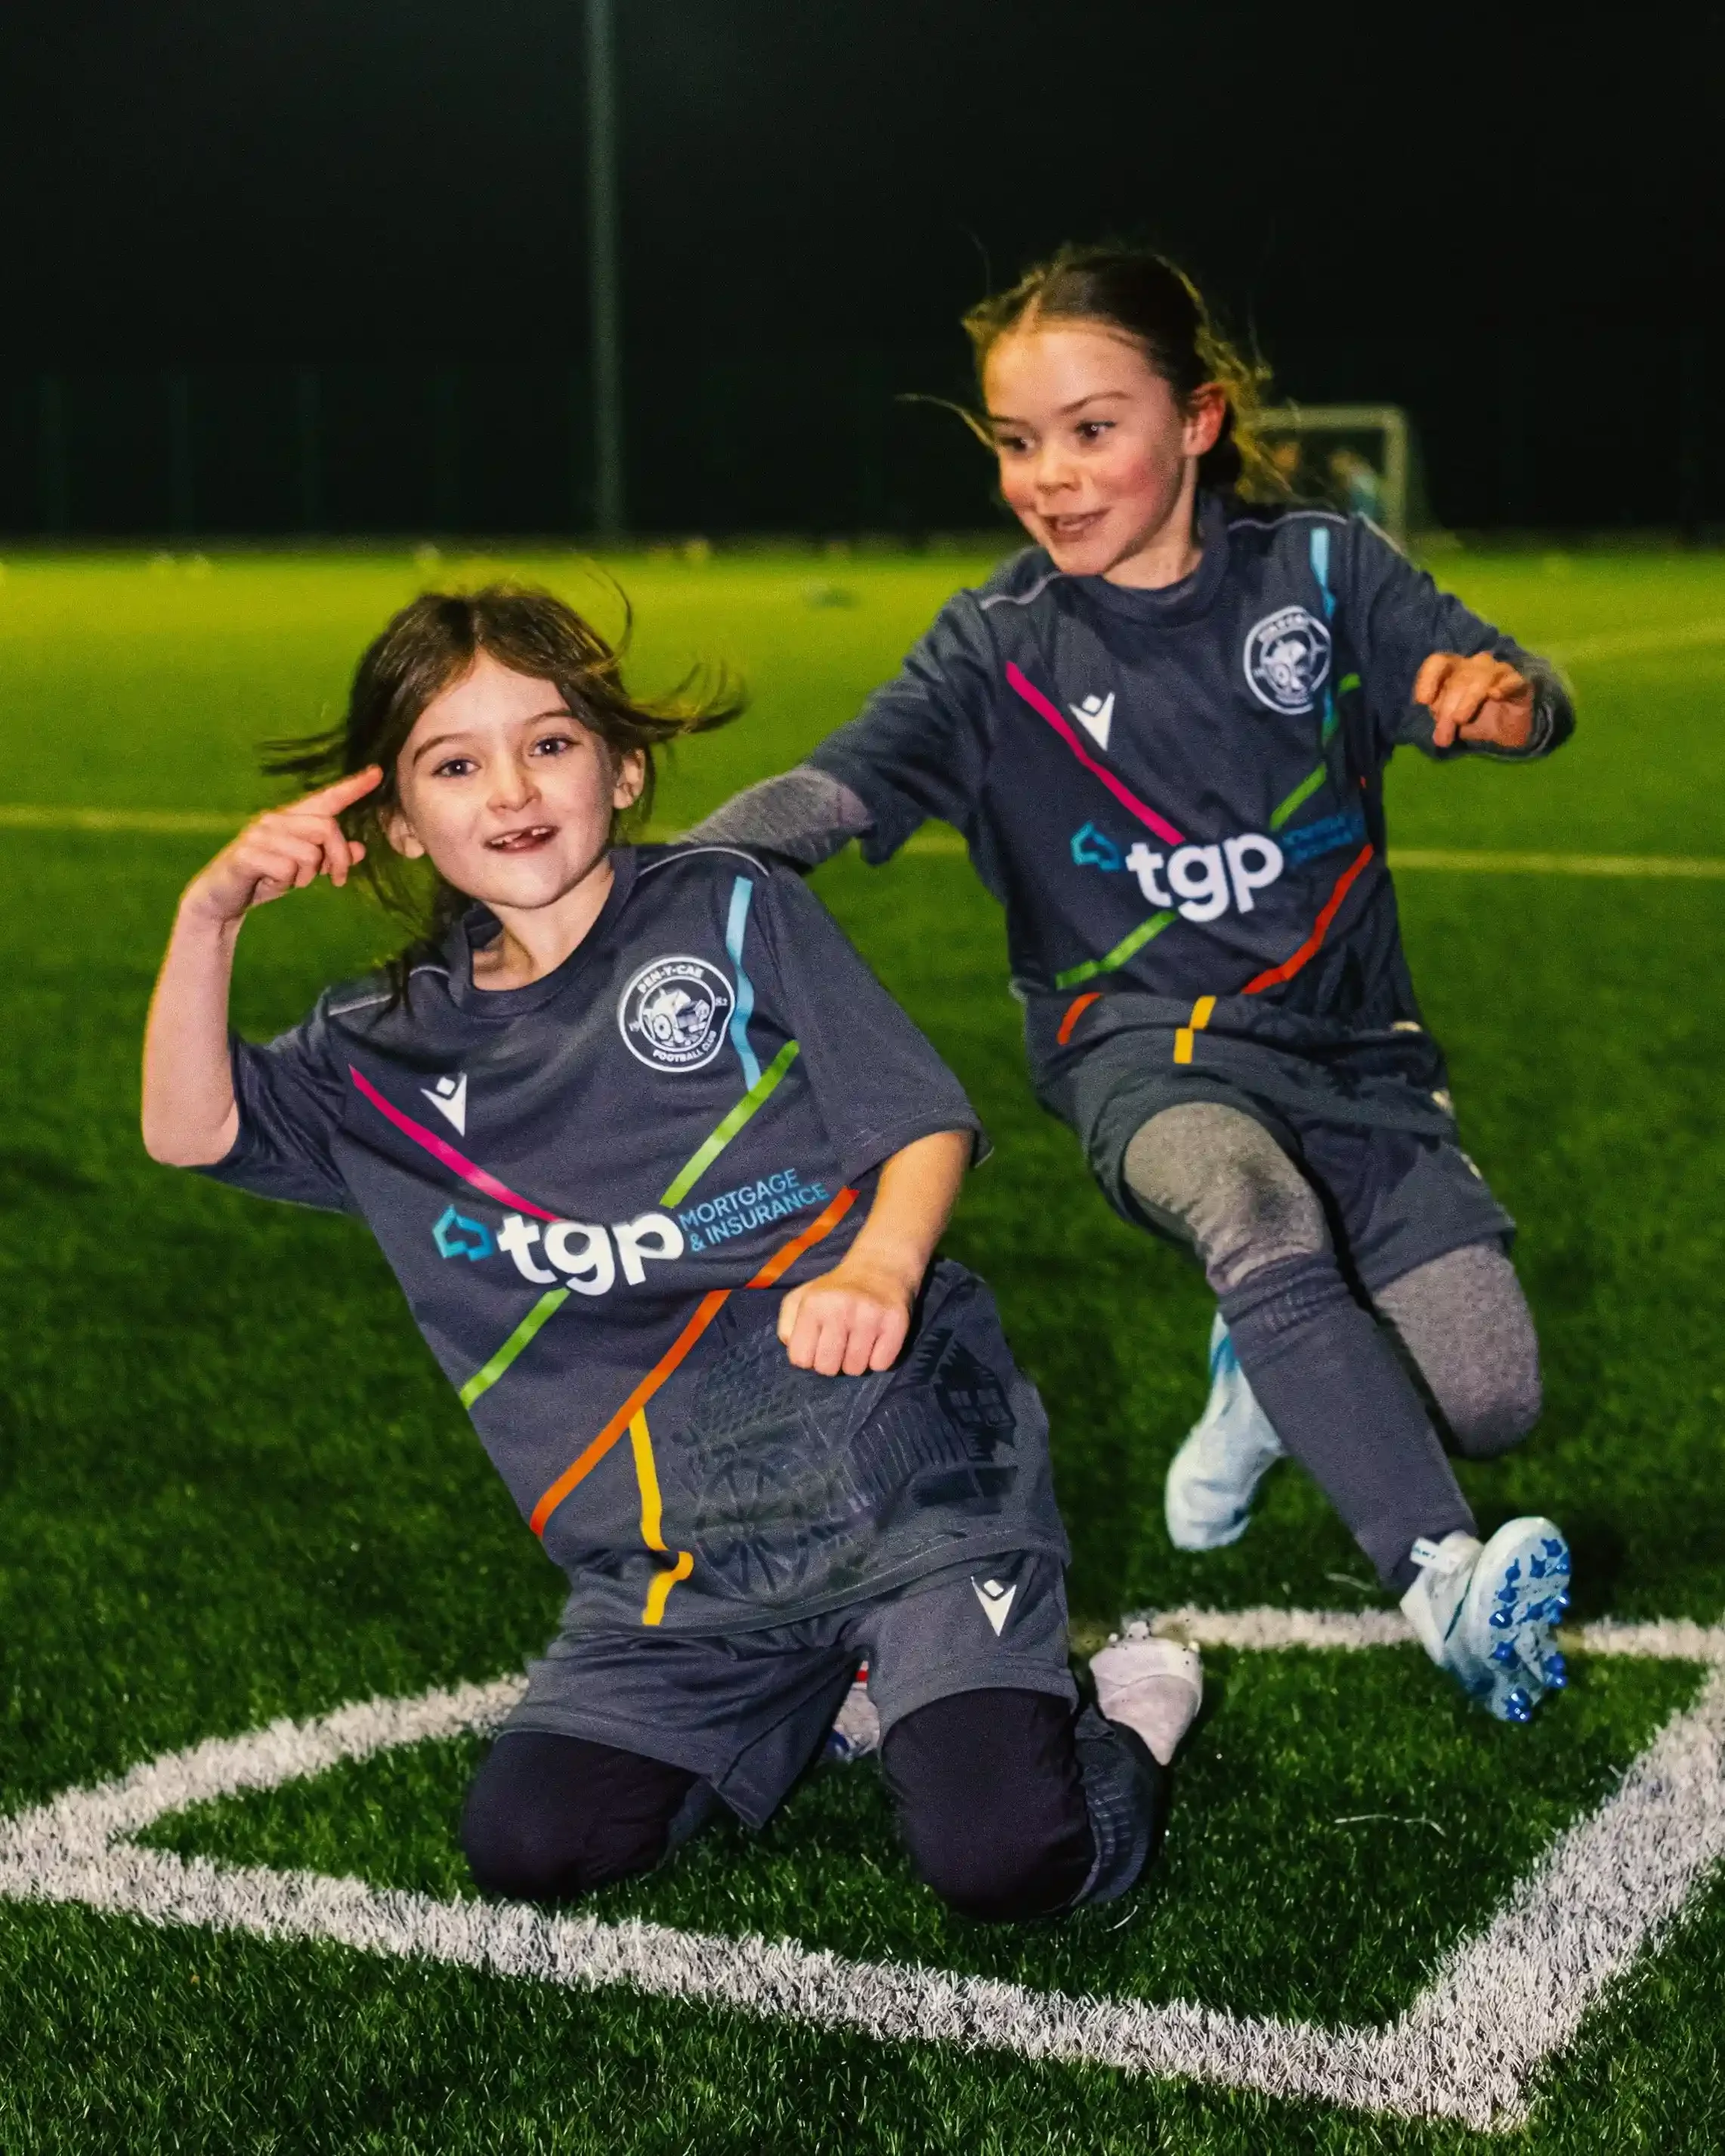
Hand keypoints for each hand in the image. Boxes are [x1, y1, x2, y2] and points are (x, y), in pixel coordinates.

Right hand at [182, 768, 381, 924]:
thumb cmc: (265, 878)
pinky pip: (287, 868)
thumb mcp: (305, 869)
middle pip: (327, 828)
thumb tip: (360, 849)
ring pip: (309, 853)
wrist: (222, 898)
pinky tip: (269, 881)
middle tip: (335, 879)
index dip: (353, 787)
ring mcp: (258, 834)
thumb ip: (330, 858)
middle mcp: (275, 819)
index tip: (377, 773)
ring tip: (289, 879)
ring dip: (307, 876)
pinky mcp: (246, 853)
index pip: (327, 799)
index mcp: (292, 818)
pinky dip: (285, 883)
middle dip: (339, 859)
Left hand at [777, 1252, 917, 1376]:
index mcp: (813, 1304)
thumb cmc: (836, 1289)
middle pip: (827, 1369)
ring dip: (856, 1361)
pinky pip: (880, 1365)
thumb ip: (787, 1324)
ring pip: (855, 1369)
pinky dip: (878, 1359)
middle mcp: (840, 1309)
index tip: (819, 1344)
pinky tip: (877, 1341)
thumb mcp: (802, 1297)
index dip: (809, 1357)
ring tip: (859, 1341)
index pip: (800, 1359)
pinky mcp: (895, 1323)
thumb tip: (793, 1347)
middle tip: (840, 1344)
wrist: (880, 1265)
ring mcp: (869, 1317)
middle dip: (832, 1362)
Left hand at [1413, 652, 1534, 750]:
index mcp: (1455, 670)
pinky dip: (1503, 686)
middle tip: (1444, 731)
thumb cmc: (1477, 720)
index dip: (1428, 678)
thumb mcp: (1454, 724)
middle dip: (1448, 705)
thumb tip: (1439, 736)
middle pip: (1458, 676)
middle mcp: (1475, 665)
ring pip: (1481, 676)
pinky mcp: (1520, 682)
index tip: (1423, 701)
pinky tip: (1495, 695)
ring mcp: (1499, 670)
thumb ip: (1443, 723)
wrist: (1508, 732)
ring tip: (1460, 720)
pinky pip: (1512, 680)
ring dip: (1469, 699)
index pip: (1438, 662)